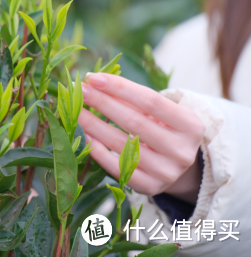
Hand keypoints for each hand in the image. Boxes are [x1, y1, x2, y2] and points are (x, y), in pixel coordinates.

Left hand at [78, 73, 204, 202]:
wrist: (178, 168)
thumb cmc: (164, 130)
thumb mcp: (160, 114)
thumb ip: (133, 99)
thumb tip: (94, 83)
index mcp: (190, 125)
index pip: (150, 100)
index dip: (119, 87)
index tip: (93, 78)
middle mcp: (181, 150)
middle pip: (133, 121)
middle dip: (102, 103)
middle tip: (78, 90)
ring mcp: (166, 172)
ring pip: (122, 144)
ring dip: (93, 125)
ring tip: (75, 111)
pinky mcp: (150, 187)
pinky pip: (117, 167)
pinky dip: (98, 150)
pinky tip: (84, 135)